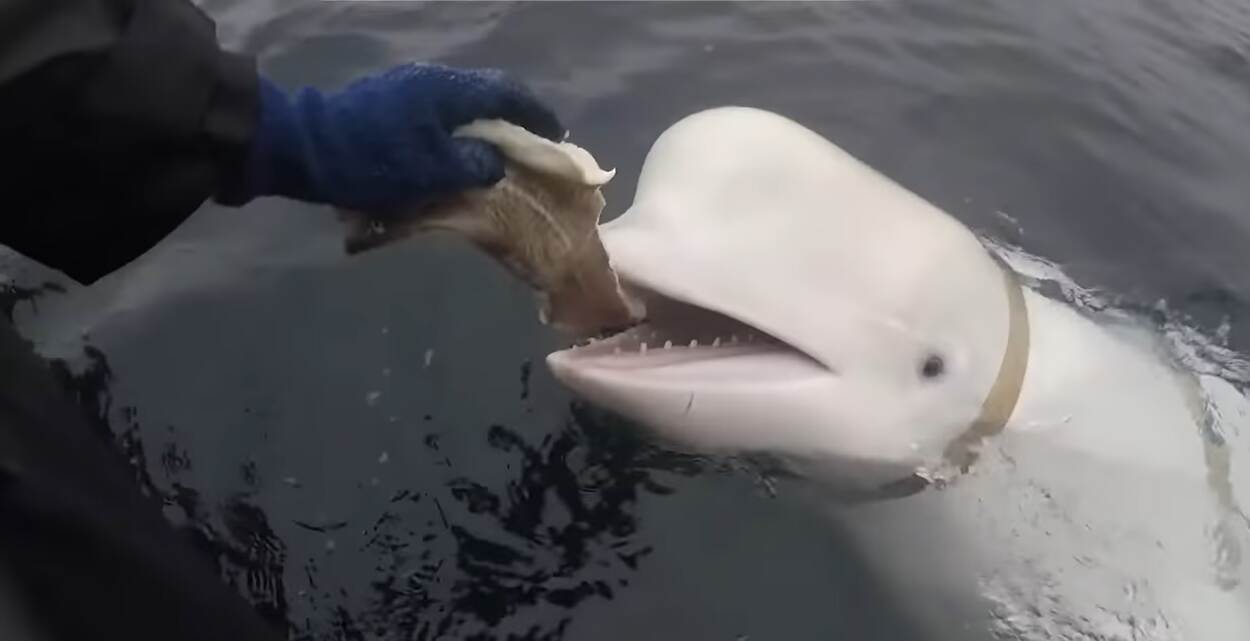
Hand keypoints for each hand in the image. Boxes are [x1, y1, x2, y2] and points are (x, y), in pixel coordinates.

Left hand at [219, 63, 564, 211]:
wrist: (304, 147)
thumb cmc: (373, 161)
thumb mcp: (432, 173)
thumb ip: (474, 165)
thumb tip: (494, 162)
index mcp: (450, 91)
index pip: (508, 94)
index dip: (536, 114)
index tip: (556, 136)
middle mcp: (433, 80)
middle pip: (487, 94)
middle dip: (513, 119)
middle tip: (531, 147)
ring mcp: (409, 87)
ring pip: (462, 103)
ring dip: (484, 125)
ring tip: (497, 154)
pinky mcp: (391, 100)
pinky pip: (440, 110)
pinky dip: (459, 128)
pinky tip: (457, 152)